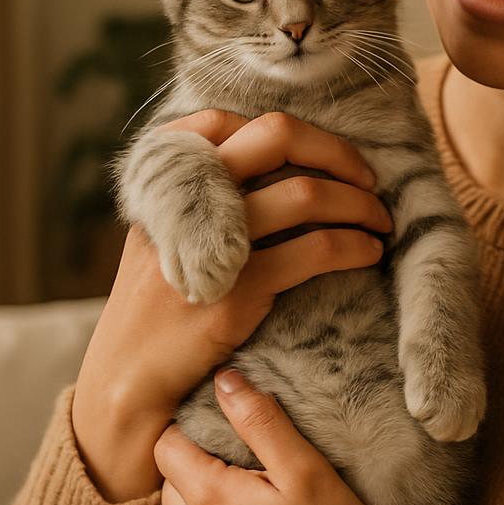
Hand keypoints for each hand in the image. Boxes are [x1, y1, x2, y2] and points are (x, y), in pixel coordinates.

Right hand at [72, 110, 392, 501]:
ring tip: (380, 221)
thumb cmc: (154, 310)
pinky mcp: (235, 291)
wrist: (123, 384)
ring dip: (357, 203)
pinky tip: (367, 254)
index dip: (290, 128)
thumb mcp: (159, 238)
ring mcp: (210, 242)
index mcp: (161, 180)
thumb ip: (197, 198)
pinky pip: (314, 250)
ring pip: (305, 193)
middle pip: (274, 135)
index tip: (327, 152)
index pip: (224, 119)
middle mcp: (183, 199)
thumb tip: (273, 167)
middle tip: (369, 178)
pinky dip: (353, 245)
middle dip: (335, 150)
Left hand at [155, 367, 380, 504]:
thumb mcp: (305, 470)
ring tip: (249, 477)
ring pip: (181, 504)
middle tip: (244, 447)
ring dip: (205, 485)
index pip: (167, 444)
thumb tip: (225, 379)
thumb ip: (261, 423)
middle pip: (171, 475)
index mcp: (209, 499)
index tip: (226, 417)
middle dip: (200, 454)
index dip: (192, 423)